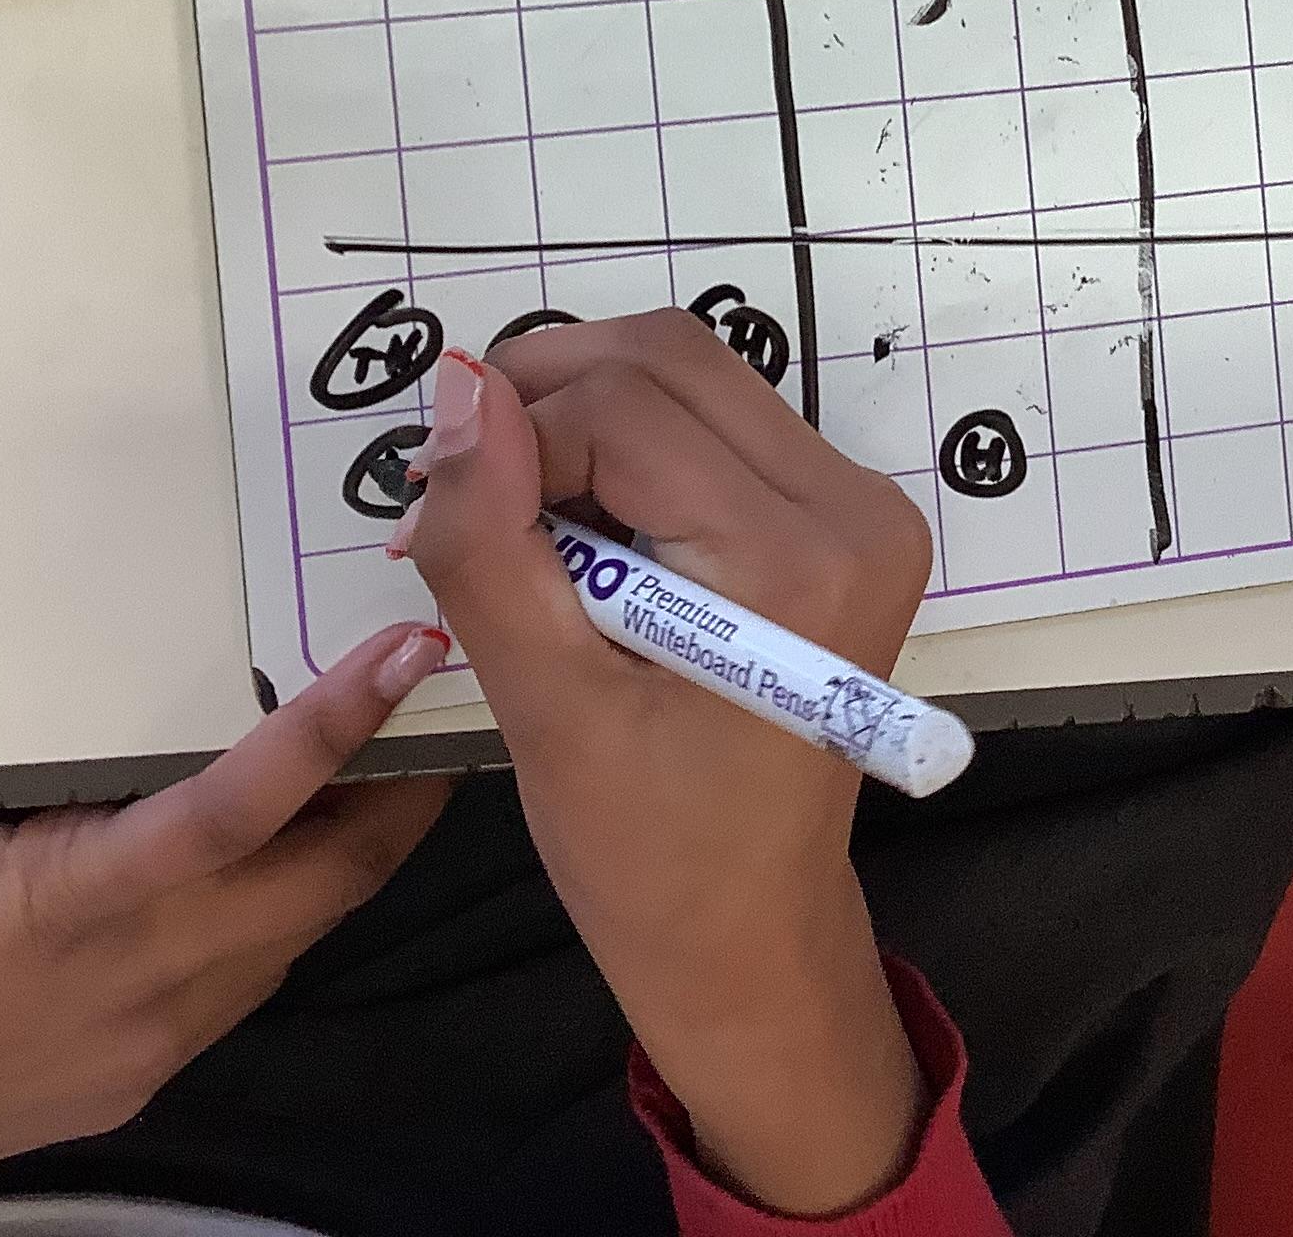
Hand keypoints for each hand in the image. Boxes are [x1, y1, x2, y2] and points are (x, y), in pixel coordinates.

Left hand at [0, 621, 453, 1236]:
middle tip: (471, 691)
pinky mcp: (87, 902)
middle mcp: (165, 1017)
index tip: (408, 776)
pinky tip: (379, 669)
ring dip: (396, 759)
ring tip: (449, 651)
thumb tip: (104, 838)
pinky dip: (320, 737)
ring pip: (315, 859)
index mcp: (141, 1045)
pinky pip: (236, 814)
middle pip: (331, 900)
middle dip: (413, 801)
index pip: (284, 941)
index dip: (359, 856)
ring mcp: (137, 967)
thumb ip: (62, 951)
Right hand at [400, 315, 936, 1217]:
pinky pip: (717, 424)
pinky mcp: (843, 519)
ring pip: (689, 376)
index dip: (505, 441)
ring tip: (509, 525)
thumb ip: (491, 540)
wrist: (750, 934)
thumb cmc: (648, 856)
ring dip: (578, 418)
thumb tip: (458, 389)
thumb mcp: (544, 706)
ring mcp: (861, 507)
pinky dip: (627, 449)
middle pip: (667, 359)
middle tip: (454, 496)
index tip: (430, 521)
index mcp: (797, 559)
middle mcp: (855, 508)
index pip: (621, 408)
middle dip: (539, 401)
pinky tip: (575, 533)